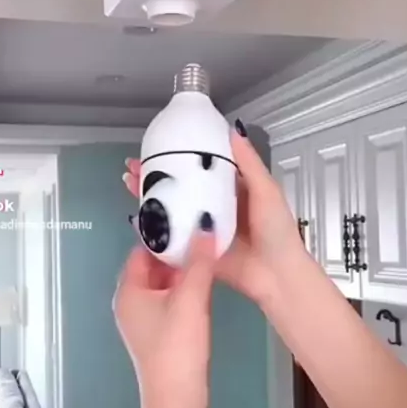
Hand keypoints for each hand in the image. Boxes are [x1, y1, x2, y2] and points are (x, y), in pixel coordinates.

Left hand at [113, 230, 215, 396]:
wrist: (177, 398)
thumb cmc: (177, 345)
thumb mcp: (191, 297)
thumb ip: (199, 261)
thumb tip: (204, 225)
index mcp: (128, 291)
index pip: (141, 251)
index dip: (163, 236)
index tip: (186, 221)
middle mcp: (130, 304)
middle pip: (151, 268)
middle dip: (175, 254)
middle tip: (201, 236)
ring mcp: (143, 322)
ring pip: (162, 286)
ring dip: (182, 273)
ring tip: (207, 256)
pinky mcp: (158, 336)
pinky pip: (169, 303)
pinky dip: (184, 292)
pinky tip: (204, 287)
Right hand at [122, 124, 302, 307]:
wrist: (276, 276)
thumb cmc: (276, 230)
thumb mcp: (266, 190)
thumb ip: (249, 163)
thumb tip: (231, 131)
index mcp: (232, 191)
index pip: (201, 168)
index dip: (181, 156)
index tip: (160, 146)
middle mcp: (214, 208)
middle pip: (181, 187)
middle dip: (157, 176)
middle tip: (135, 166)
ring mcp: (202, 229)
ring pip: (172, 208)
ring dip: (150, 196)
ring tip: (130, 182)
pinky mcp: (195, 249)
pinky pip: (171, 236)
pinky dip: (153, 226)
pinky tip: (137, 215)